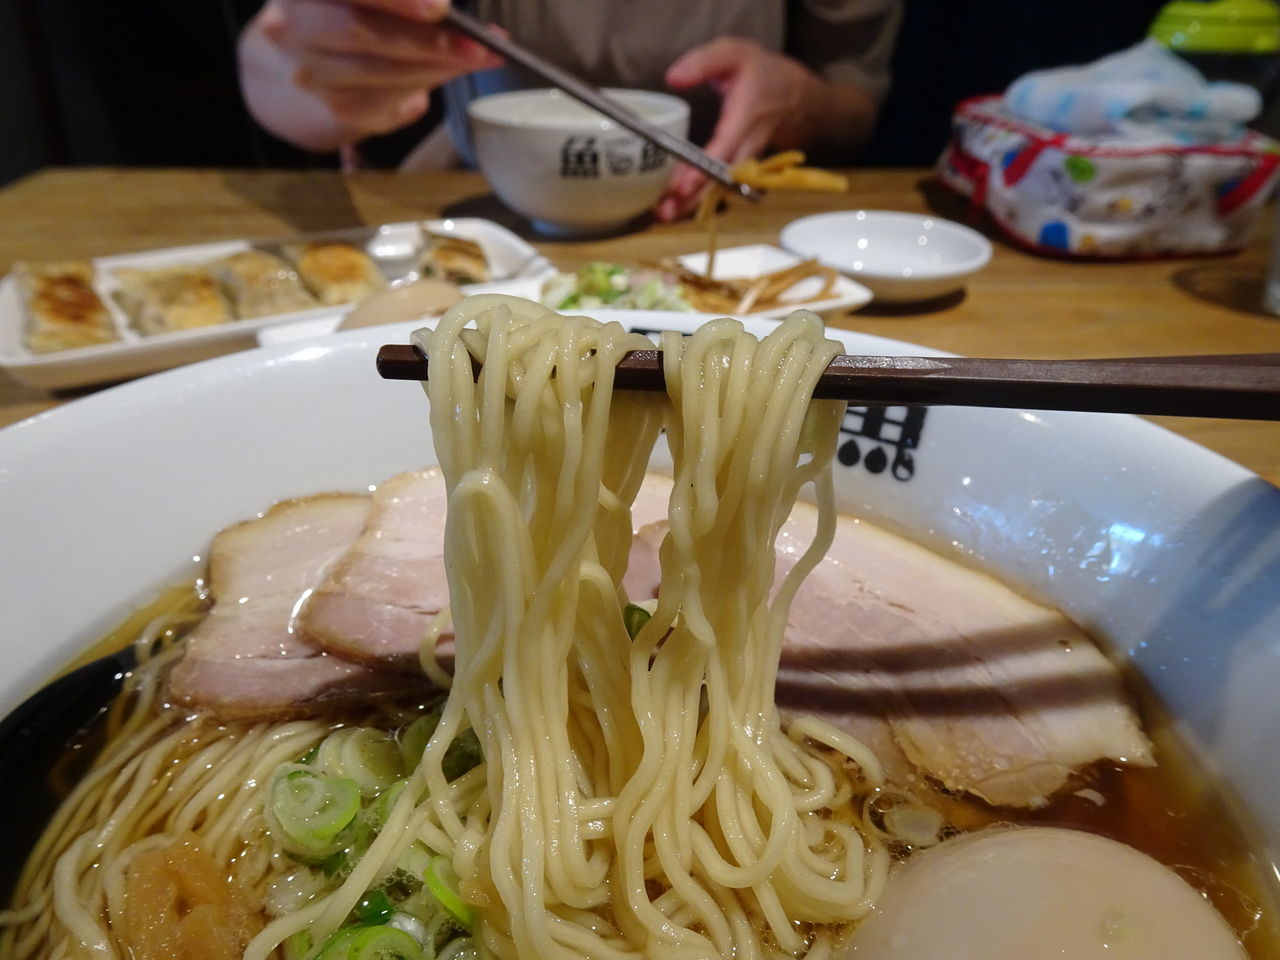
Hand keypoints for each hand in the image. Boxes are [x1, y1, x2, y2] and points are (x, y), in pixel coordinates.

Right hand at [257, 0, 501, 139]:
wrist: (306, 62)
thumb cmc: (346, 11)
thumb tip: (448, 9)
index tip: (441, 7)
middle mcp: (290, 24)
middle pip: (357, 30)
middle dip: (424, 38)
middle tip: (475, 44)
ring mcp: (309, 71)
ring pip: (378, 70)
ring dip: (436, 64)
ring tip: (478, 56)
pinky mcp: (336, 106)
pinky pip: (386, 99)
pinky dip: (427, 83)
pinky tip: (454, 69)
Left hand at [658, 37, 823, 220]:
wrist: (799, 96)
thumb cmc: (763, 72)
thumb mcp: (735, 52)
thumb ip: (703, 61)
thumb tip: (672, 78)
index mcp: (746, 116)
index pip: (725, 147)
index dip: (704, 168)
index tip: (681, 185)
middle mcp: (749, 144)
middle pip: (722, 178)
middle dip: (694, 196)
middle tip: (664, 211)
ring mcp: (747, 160)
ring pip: (722, 187)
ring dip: (694, 202)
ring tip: (665, 213)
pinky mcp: (743, 169)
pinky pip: (722, 186)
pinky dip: (701, 196)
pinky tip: (677, 204)